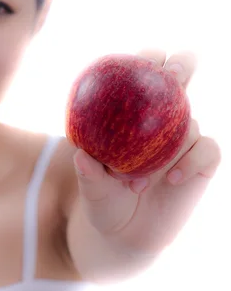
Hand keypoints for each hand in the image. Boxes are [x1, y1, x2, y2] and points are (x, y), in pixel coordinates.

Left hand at [73, 49, 221, 254]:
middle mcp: (163, 117)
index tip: (141, 60)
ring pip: (191, 122)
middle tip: (173, 76)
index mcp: (135, 112)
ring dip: (166, 149)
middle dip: (181, 64)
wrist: (126, 233)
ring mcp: (186, 137)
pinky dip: (192, 161)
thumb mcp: (92, 187)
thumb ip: (89, 172)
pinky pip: (208, 151)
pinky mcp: (203, 161)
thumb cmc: (104, 200)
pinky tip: (172, 179)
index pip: (145, 71)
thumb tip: (81, 154)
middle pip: (182, 75)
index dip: (148, 57)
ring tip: (135, 184)